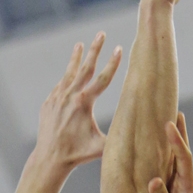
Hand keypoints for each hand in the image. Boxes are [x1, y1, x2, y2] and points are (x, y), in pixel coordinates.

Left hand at [33, 32, 122, 168]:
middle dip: (95, 49)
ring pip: (69, 73)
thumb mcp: (102, 146)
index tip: (119, 48)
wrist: (50, 158)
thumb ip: (120, 136)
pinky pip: (60, 86)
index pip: (103, 79)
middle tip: (101, 34)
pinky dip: (67, 77)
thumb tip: (142, 134)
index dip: (113, 63)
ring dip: (76, 58)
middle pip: (85, 68)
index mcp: (84, 102)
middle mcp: (69, 95)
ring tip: (80, 44)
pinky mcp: (49, 102)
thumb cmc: (79, 153)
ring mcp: (57, 97)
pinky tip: (71, 73)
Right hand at [148, 112, 192, 192]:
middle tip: (175, 112)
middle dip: (178, 135)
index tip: (170, 123)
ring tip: (163, 125)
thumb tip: (154, 180)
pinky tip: (147, 152)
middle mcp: (180, 188)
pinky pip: (158, 174)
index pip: (183, 160)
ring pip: (169, 163)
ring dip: (166, 144)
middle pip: (180, 156)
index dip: (178, 141)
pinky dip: (154, 161)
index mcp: (187, 191)